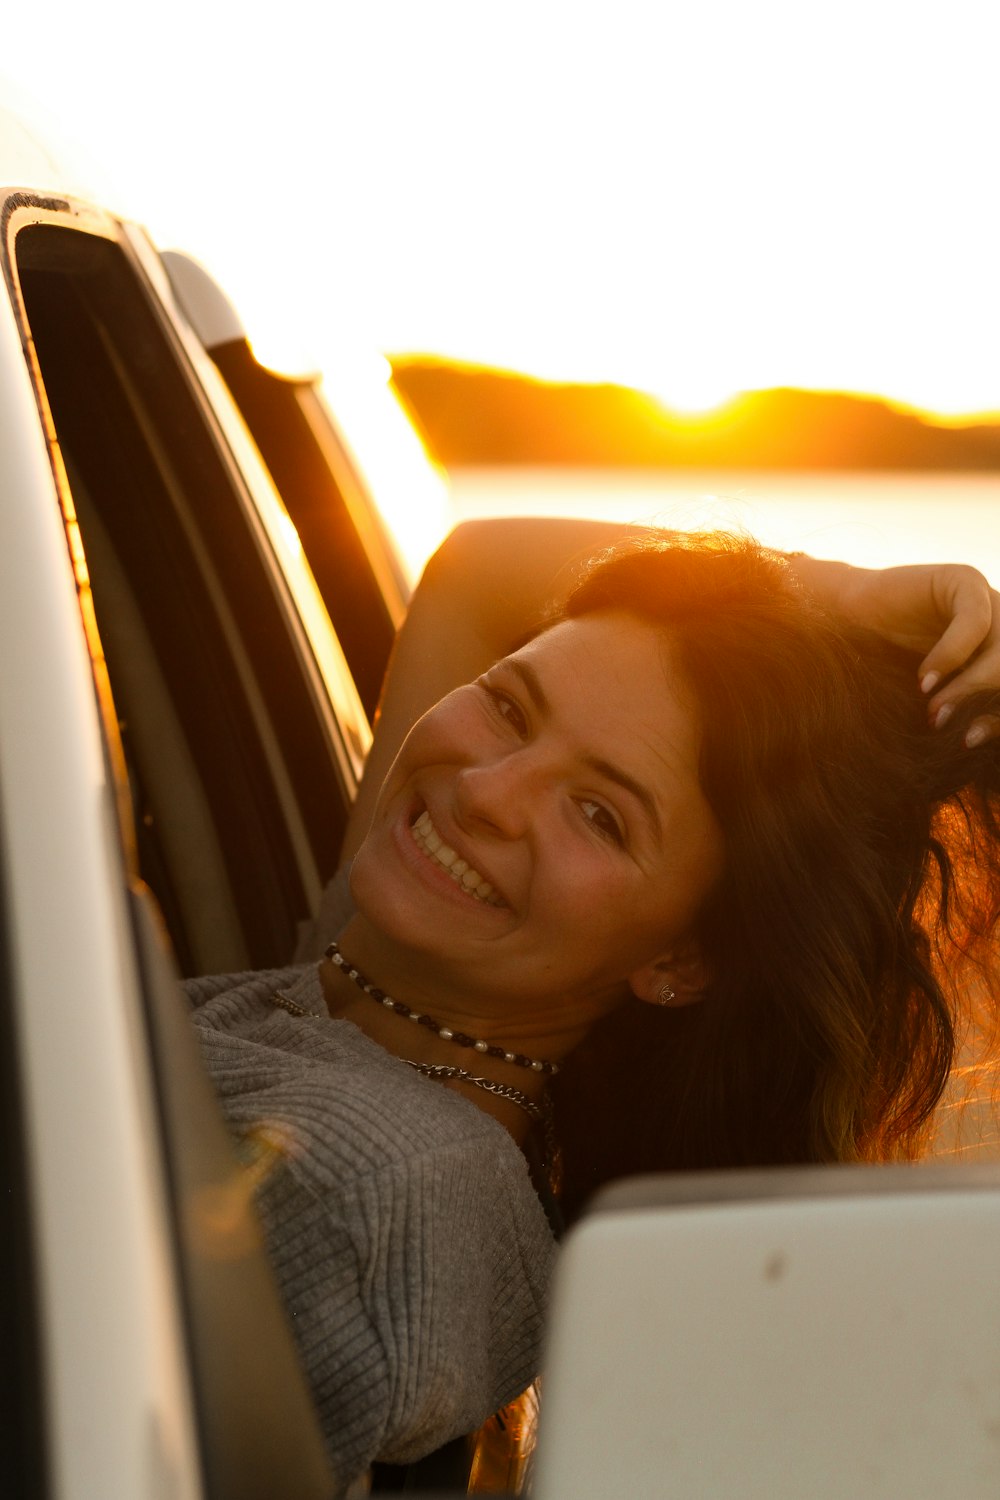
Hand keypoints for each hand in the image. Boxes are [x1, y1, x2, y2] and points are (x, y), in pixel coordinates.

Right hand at [842, 562, 999, 744]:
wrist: (841, 621)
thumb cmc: (881, 661)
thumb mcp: (930, 691)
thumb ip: (958, 704)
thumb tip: (975, 739)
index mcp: (996, 649)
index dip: (997, 717)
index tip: (968, 739)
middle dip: (984, 701)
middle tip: (942, 722)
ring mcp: (987, 599)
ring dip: (970, 685)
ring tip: (935, 708)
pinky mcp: (965, 581)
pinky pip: (974, 622)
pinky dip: (951, 656)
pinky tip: (924, 678)